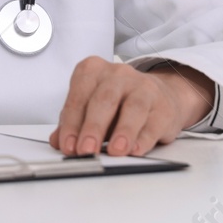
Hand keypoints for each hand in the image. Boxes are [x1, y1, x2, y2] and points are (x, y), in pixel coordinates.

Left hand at [50, 57, 212, 156]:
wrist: (159, 96)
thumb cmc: (118, 102)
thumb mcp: (90, 108)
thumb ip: (73, 123)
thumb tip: (57, 141)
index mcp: (93, 71)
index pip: (79, 97)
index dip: (71, 123)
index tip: (68, 145)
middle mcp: (118, 74)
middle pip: (104, 100)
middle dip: (93, 127)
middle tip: (86, 150)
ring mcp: (143, 88)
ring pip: (133, 108)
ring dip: (123, 131)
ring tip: (115, 151)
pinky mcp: (164, 107)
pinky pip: (153, 122)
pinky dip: (144, 138)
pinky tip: (136, 149)